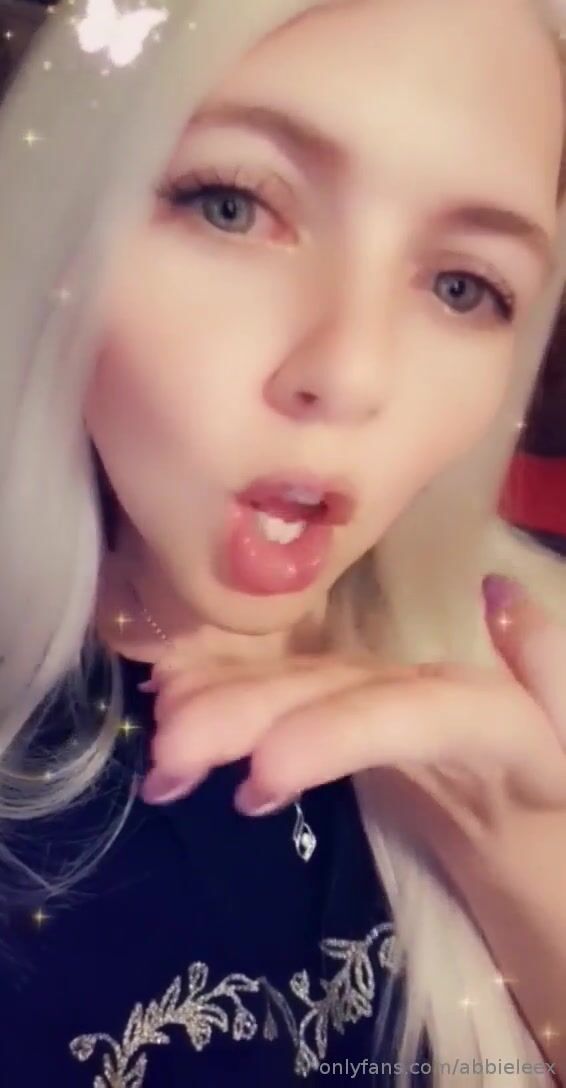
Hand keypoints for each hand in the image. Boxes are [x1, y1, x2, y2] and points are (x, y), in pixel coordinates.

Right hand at [138, 575, 565, 887]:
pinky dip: (224, 707)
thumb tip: (496, 592)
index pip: (409, 712)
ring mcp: (376, 699)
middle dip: (243, 715)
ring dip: (217, 712)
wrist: (534, 800)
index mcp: (484, 708)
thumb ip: (543, 665)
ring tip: (159, 752)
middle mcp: (417, 687)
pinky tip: (169, 710)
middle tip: (165, 757)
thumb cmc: (551, 767)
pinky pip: (282, 709)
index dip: (334, 732)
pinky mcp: (347, 718)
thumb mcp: (564, 723)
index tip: (259, 774)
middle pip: (328, 693)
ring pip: (294, 695)